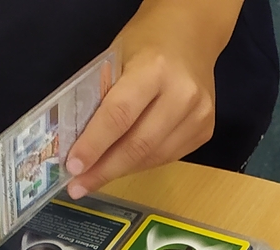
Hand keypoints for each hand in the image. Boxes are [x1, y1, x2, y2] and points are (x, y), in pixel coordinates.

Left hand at [64, 3, 234, 197]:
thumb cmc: (147, 43)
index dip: (94, 144)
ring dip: (121, 171)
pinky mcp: (206, 130)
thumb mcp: (116, 57)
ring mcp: (199, 115)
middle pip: (138, 144)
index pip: (119, 115)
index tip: (73, 166)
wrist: (192, 35)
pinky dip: (141, 163)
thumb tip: (80, 142)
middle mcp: (182, 95)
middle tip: (78, 185)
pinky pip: (167, 156)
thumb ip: (101, 96)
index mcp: (155, 69)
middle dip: (104, 169)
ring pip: (154, 157)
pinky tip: (123, 163)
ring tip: (94, 179)